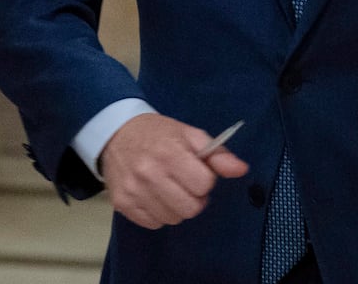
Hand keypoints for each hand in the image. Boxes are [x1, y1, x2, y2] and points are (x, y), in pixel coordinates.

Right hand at [98, 113, 248, 229]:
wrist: (116, 134)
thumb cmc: (158, 134)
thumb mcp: (190, 135)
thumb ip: (217, 154)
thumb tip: (241, 169)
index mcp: (170, 153)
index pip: (204, 185)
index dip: (205, 180)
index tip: (196, 171)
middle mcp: (149, 174)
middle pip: (190, 208)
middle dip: (195, 198)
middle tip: (186, 184)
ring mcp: (134, 191)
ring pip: (172, 219)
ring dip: (177, 207)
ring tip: (169, 188)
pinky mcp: (122, 204)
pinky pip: (153, 224)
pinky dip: (158, 213)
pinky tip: (154, 195)